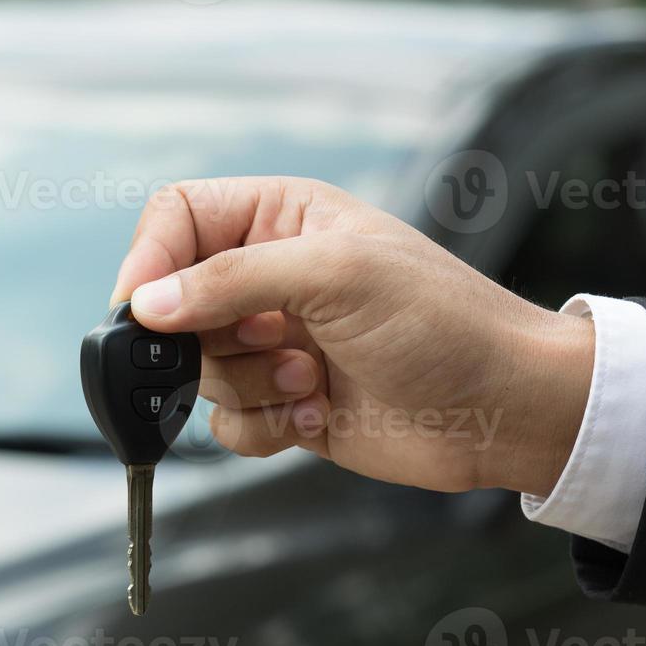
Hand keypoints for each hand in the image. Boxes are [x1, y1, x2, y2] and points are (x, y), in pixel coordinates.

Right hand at [110, 177, 594, 495]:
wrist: (502, 411)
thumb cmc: (444, 323)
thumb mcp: (336, 276)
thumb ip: (231, 280)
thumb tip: (146, 304)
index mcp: (282, 218)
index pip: (177, 218)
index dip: (150, 259)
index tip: (143, 309)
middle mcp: (270, 277)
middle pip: (174, 304)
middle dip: (214, 338)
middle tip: (271, 341)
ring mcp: (273, 343)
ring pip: (197, 370)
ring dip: (250, 385)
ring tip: (311, 379)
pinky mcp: (282, 402)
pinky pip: (225, 423)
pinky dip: (264, 427)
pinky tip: (318, 414)